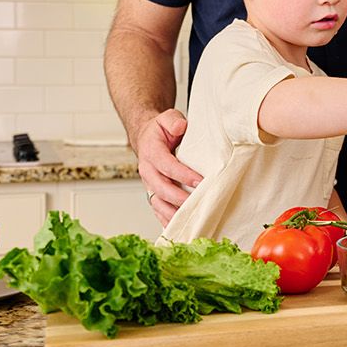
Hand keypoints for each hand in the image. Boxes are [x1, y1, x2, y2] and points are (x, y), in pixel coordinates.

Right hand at [134, 108, 200, 225]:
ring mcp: (149, 184)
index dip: (183, 175)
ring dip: (173, 213)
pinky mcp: (153, 194)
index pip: (167, 166)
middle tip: (198, 202)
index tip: (200, 181)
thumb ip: (173, 121)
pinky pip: (158, 210)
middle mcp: (147, 171)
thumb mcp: (167, 118)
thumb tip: (180, 128)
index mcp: (151, 152)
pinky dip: (167, 220)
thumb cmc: (160, 131)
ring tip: (191, 218)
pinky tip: (179, 227)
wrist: (147, 138)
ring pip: (158, 203)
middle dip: (180, 198)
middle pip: (161, 189)